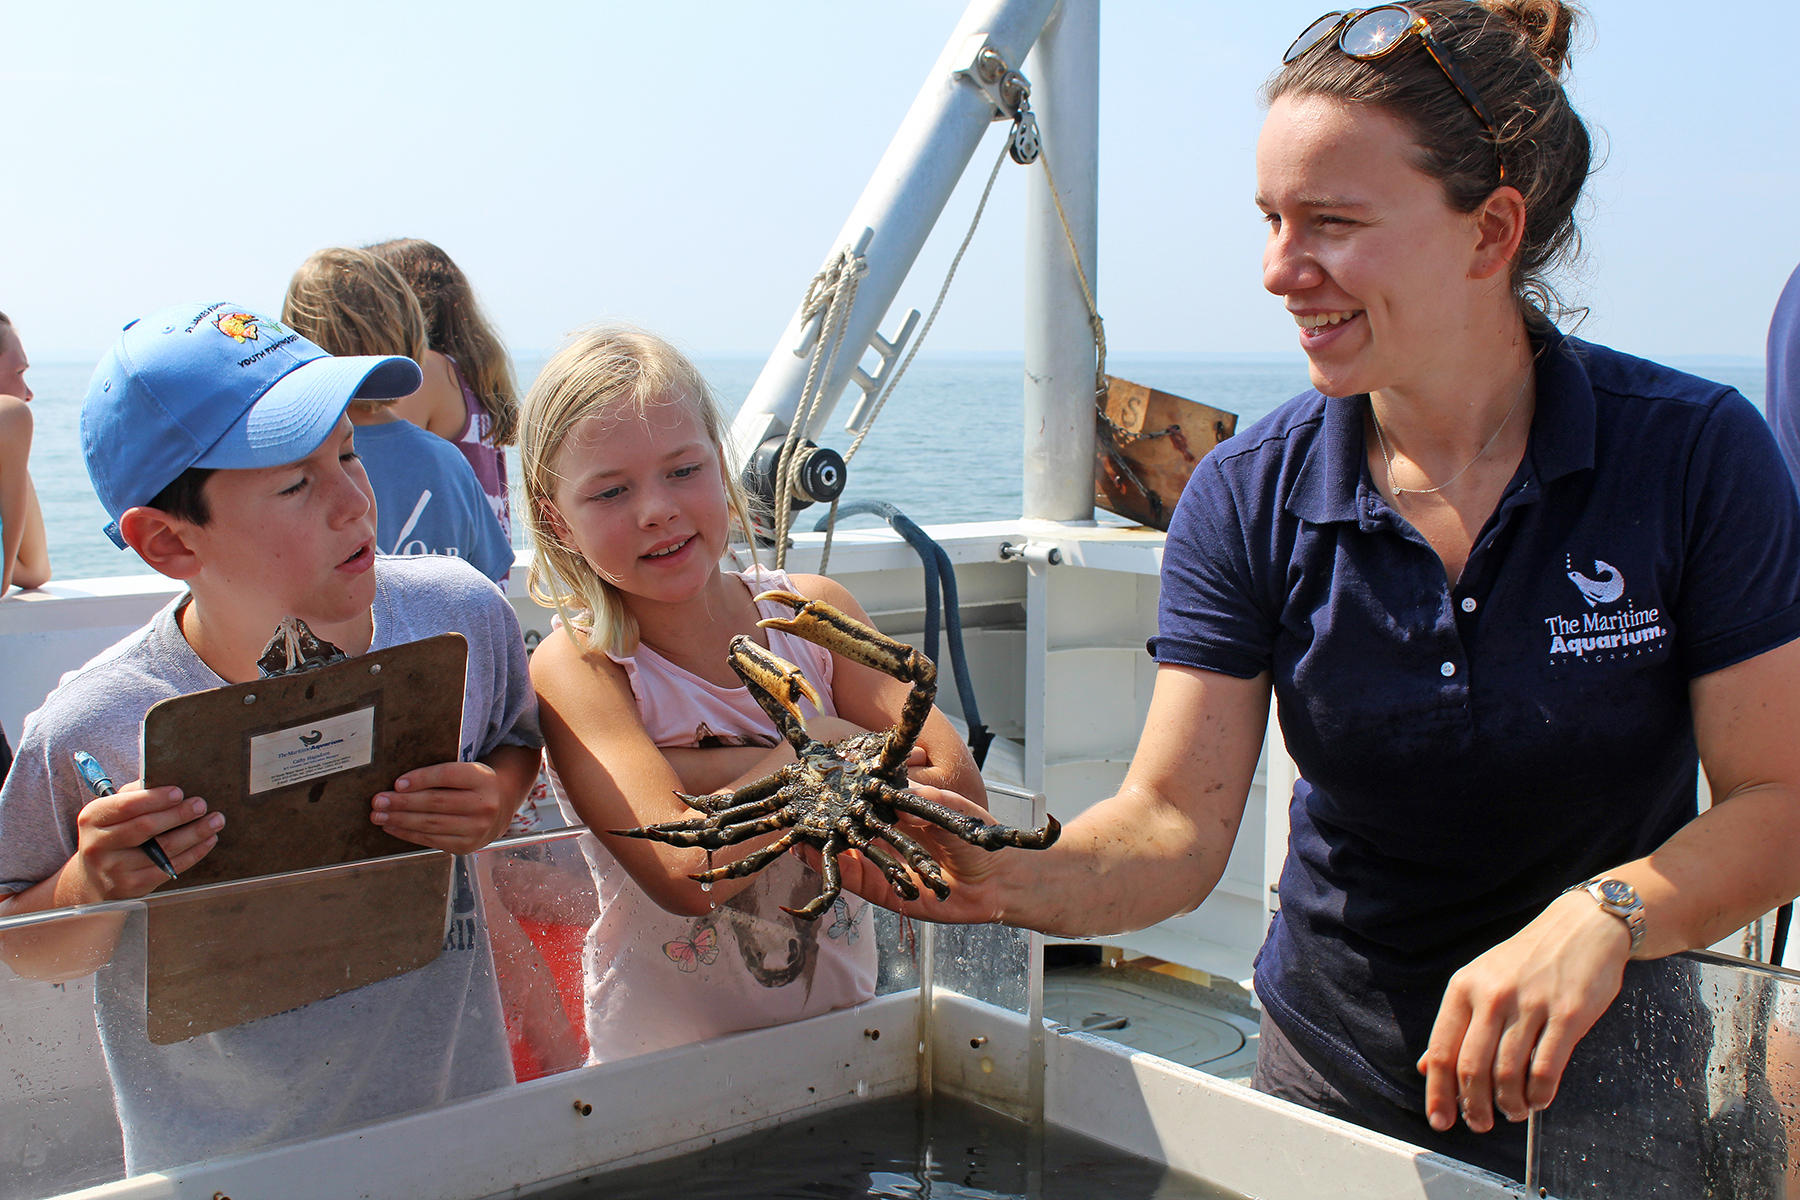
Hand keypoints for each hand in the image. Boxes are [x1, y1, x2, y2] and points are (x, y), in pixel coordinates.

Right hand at [59, 782, 223, 904]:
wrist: (93, 879)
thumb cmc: (111, 834)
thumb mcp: (110, 812)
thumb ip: (133, 794)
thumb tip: (165, 781)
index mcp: (92, 818)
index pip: (126, 806)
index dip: (155, 798)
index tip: (179, 792)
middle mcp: (98, 845)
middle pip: (146, 827)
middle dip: (179, 814)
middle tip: (202, 804)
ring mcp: (115, 869)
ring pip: (163, 849)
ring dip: (195, 833)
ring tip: (215, 820)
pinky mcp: (133, 886)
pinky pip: (170, 867)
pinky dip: (194, 853)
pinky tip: (208, 840)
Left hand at [374, 761, 507, 854]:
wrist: (499, 808)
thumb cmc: (471, 786)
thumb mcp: (466, 771)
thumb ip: (440, 775)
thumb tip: (398, 785)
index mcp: (483, 778)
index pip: (448, 775)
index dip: (421, 778)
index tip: (397, 783)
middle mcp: (484, 804)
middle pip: (436, 802)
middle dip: (403, 802)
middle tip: (378, 801)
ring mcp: (477, 828)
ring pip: (431, 823)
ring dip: (400, 819)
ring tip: (379, 815)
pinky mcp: (466, 846)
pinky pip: (431, 839)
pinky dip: (408, 833)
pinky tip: (392, 826)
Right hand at [805, 783, 1013, 924]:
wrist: (997, 881)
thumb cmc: (977, 838)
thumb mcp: (955, 810)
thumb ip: (927, 804)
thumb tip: (898, 802)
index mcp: (899, 810)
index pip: (863, 798)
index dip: (841, 790)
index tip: (819, 780)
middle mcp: (885, 834)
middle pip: (845, 825)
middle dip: (820, 818)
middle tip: (796, 809)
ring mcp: (882, 863)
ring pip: (841, 852)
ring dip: (817, 845)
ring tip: (796, 834)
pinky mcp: (883, 891)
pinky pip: (852, 880)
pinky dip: (832, 870)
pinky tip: (815, 857)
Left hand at [1419, 890, 1631, 1132]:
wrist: (1581, 927)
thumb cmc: (1528, 959)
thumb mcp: (1480, 980)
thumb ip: (1456, 1024)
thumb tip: (1427, 1066)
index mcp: (1464, 988)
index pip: (1442, 1050)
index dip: (1439, 1093)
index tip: (1440, 1120)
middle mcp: (1492, 996)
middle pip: (1472, 1068)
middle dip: (1474, 1107)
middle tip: (1480, 1124)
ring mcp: (1530, 1005)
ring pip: (1508, 1073)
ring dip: (1509, 1104)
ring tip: (1513, 1112)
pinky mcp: (1568, 1015)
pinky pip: (1546, 1068)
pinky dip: (1539, 1095)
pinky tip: (1538, 1101)